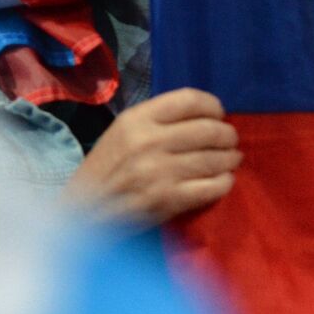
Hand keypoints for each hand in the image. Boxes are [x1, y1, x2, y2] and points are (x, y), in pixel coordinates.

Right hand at [67, 87, 240, 225]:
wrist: (82, 213)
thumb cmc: (107, 169)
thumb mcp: (123, 131)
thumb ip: (158, 120)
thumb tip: (206, 116)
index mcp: (136, 119)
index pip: (190, 100)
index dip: (213, 106)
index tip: (218, 114)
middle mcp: (148, 141)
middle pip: (209, 129)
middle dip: (227, 135)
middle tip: (230, 140)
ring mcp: (158, 172)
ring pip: (214, 159)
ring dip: (230, 158)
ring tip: (231, 159)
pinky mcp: (166, 200)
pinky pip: (211, 187)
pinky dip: (224, 183)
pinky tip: (223, 180)